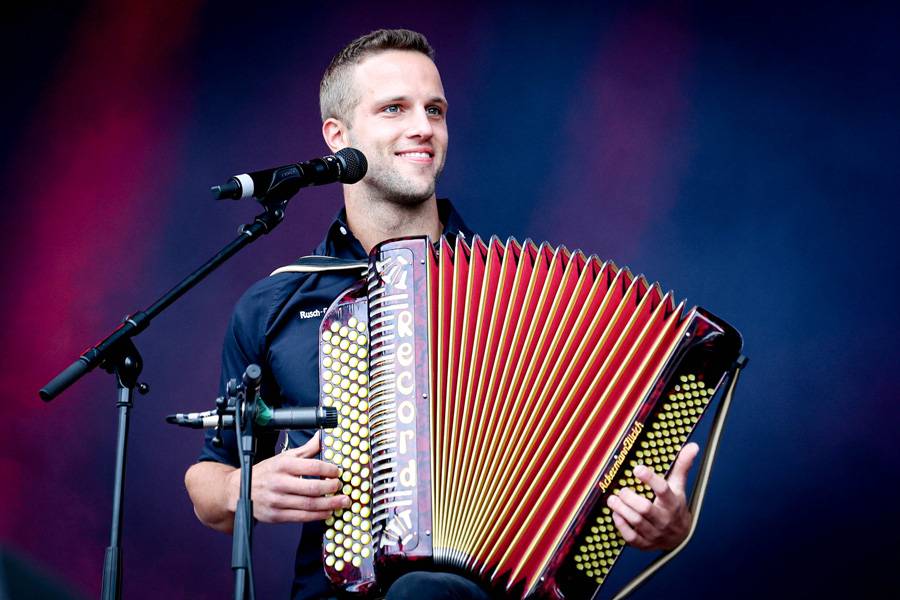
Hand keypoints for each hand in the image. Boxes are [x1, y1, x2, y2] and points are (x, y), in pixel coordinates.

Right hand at [228, 432, 349, 522]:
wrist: (240, 490)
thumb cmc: (266, 472)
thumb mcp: (284, 457)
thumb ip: (306, 449)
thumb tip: (322, 437)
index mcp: (283, 465)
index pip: (312, 466)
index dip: (329, 470)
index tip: (338, 472)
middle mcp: (279, 483)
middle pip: (312, 488)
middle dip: (331, 489)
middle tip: (341, 487)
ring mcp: (277, 501)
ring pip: (309, 505)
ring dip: (329, 505)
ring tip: (342, 502)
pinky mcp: (276, 515)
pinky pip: (302, 517)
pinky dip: (318, 515)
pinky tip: (327, 511)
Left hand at [606, 442, 698, 549]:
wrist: (680, 537)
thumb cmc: (675, 506)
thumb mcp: (678, 487)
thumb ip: (682, 466)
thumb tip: (693, 446)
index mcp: (673, 502)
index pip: (663, 489)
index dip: (650, 479)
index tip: (637, 468)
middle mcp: (665, 519)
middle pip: (645, 509)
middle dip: (629, 498)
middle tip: (621, 490)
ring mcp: (655, 533)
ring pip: (636, 522)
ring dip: (621, 509)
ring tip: (612, 499)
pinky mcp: (645, 544)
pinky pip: (631, 538)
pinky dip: (621, 526)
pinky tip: (616, 514)